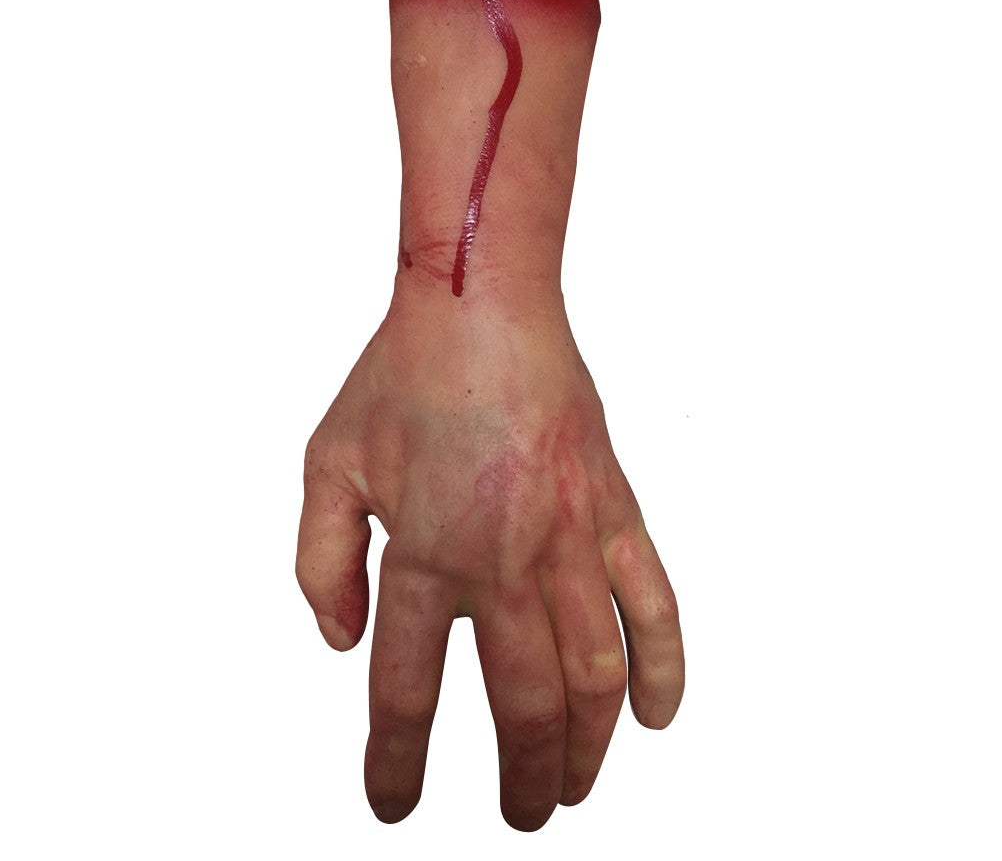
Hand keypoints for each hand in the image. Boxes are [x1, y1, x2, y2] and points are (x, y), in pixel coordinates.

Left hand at [296, 300, 684, 830]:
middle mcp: (502, 559)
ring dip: (588, 744)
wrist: (481, 307)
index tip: (392, 805)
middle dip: (518, 779)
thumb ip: (320, 563)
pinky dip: (662, 663)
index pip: (405, 692)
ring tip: (574, 785)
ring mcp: (569, 537)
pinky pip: (651, 598)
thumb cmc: (401, 379)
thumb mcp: (326, 465)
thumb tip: (342, 643)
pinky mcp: (612, 508)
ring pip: (593, 673)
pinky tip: (657, 714)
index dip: (396, 764)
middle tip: (517, 815)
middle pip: (518, 706)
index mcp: (424, 553)